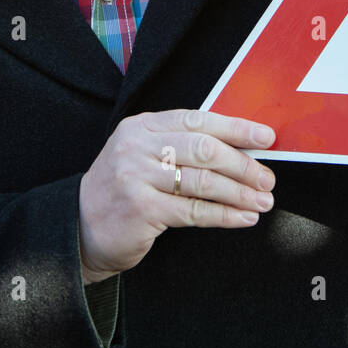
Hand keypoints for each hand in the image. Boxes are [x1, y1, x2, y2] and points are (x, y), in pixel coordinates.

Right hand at [78, 109, 276, 284]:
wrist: (79, 228)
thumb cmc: (123, 191)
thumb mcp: (143, 156)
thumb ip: (179, 147)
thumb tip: (240, 148)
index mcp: (141, 126)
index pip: (197, 120)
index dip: (235, 128)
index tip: (266, 137)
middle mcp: (136, 147)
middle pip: (204, 149)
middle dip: (243, 164)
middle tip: (267, 178)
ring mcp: (136, 177)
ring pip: (203, 181)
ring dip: (240, 193)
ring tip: (263, 201)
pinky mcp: (141, 209)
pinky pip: (194, 210)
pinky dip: (225, 215)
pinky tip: (244, 217)